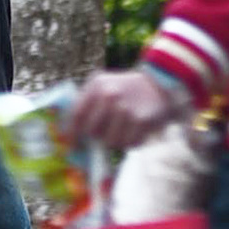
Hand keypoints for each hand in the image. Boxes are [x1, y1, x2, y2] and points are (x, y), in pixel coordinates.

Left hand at [69, 68, 184, 149]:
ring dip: (116, 141)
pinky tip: (136, 130)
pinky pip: (129, 144)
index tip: (73, 144)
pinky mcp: (142, 120)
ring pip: (110, 142)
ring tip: (123, 130)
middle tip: (104, 133)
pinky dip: (131, 142)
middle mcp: (110, 95)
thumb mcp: (103, 86)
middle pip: (92, 132)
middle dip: (97, 137)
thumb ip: (87, 103)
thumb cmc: (125, 89)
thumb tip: (69, 132)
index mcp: (97, 86)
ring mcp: (126, 108)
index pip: (77, 114)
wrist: (159, 84)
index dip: (72, 133)